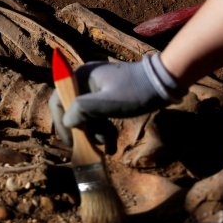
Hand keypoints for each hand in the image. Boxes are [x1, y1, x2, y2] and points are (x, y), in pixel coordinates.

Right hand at [48, 54, 182, 149]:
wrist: (164, 83)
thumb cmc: (135, 91)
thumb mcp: (108, 103)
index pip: (58, 101)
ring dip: (94, 132)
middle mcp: (84, 81)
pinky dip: (103, 128)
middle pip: (72, 110)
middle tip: (90, 145)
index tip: (70, 141)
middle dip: (82, 130)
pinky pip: (98, 114)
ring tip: (107, 145)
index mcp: (80, 77)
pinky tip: (111, 142)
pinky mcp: (107, 96)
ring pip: (86, 115)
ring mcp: (96, 89)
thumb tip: (67, 122)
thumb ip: (83, 110)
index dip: (61, 122)